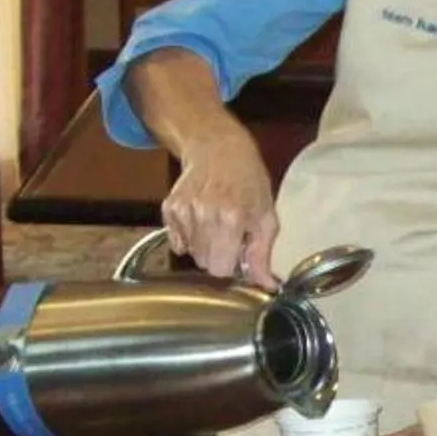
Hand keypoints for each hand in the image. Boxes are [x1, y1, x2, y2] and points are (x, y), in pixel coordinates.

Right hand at [160, 122, 280, 286]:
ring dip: (203, 246)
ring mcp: (183, 211)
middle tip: (229, 236)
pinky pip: (176, 241)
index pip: (222, 269)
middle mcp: (204, 215)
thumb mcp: (266, 215)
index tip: (238, 253)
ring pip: (190, 254)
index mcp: (232, 219)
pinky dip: (188, 236)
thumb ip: (263, 254)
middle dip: (218, 257)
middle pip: (205, 264)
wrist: (218, 149)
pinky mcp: (169, 208)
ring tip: (215, 224)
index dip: (232, 265)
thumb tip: (267, 286)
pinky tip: (200, 218)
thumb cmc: (248, 181)